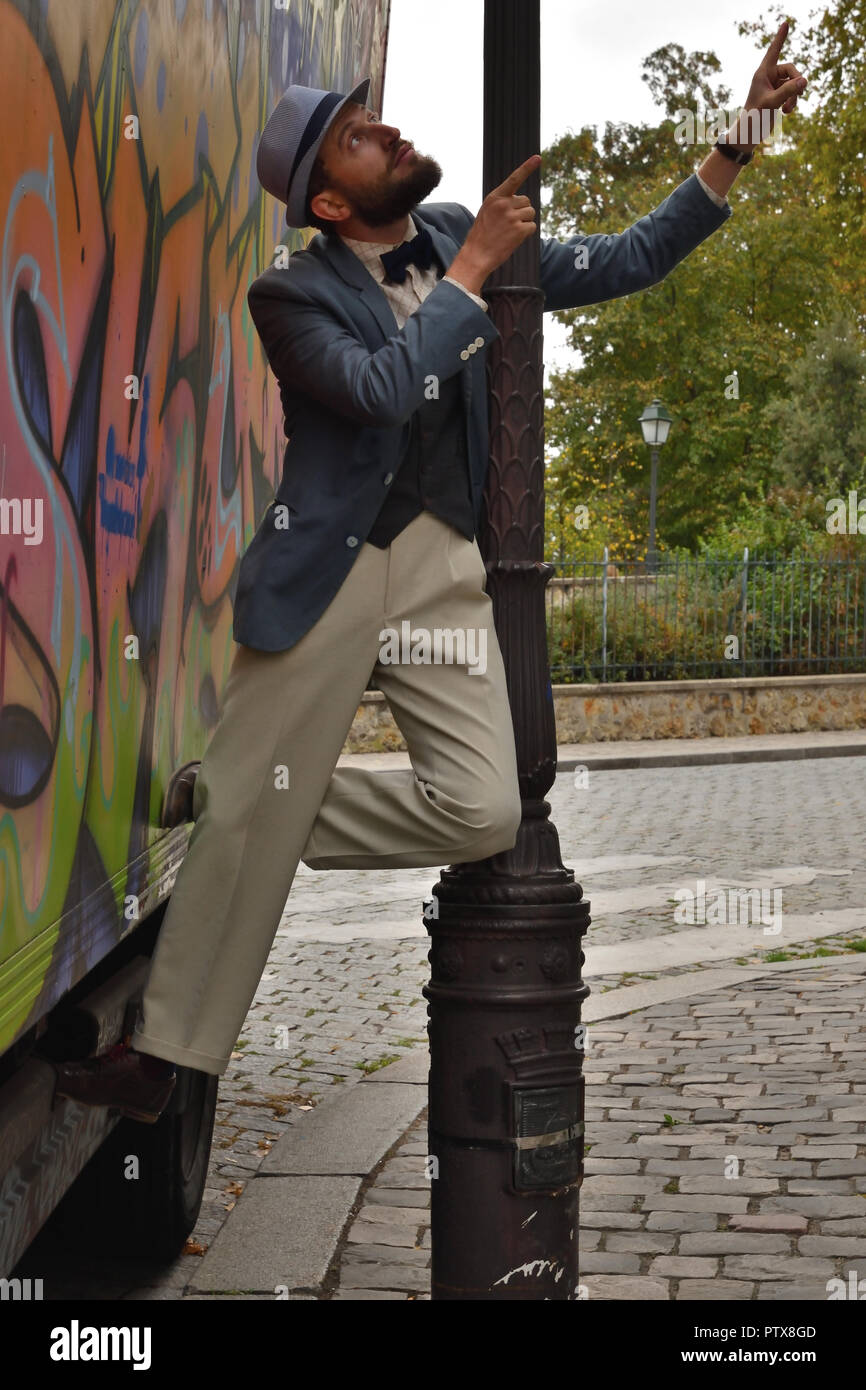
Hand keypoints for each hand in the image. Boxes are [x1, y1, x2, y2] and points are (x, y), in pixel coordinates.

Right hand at [447, 155, 540, 292]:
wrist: (476, 256)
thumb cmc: (481, 236)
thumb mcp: (487, 213)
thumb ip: (502, 203)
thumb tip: (523, 202)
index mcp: (495, 197)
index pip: (514, 179)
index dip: (527, 167)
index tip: (538, 157)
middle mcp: (504, 204)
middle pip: (526, 201)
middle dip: (522, 212)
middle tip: (508, 225)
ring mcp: (512, 217)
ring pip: (530, 214)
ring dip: (525, 223)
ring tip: (510, 232)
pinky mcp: (519, 230)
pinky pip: (532, 227)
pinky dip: (526, 234)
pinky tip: (514, 239)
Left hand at [724, 19, 806, 149]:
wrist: (749, 133)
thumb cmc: (754, 117)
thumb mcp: (772, 103)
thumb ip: (788, 91)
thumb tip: (805, 81)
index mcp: (763, 73)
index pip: (774, 51)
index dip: (780, 38)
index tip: (786, 23)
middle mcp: (769, 77)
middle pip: (791, 70)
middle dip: (796, 83)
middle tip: (798, 94)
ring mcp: (775, 86)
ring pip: (794, 83)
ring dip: (794, 96)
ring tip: (788, 110)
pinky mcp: (779, 95)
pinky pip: (793, 92)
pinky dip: (793, 101)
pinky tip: (787, 112)